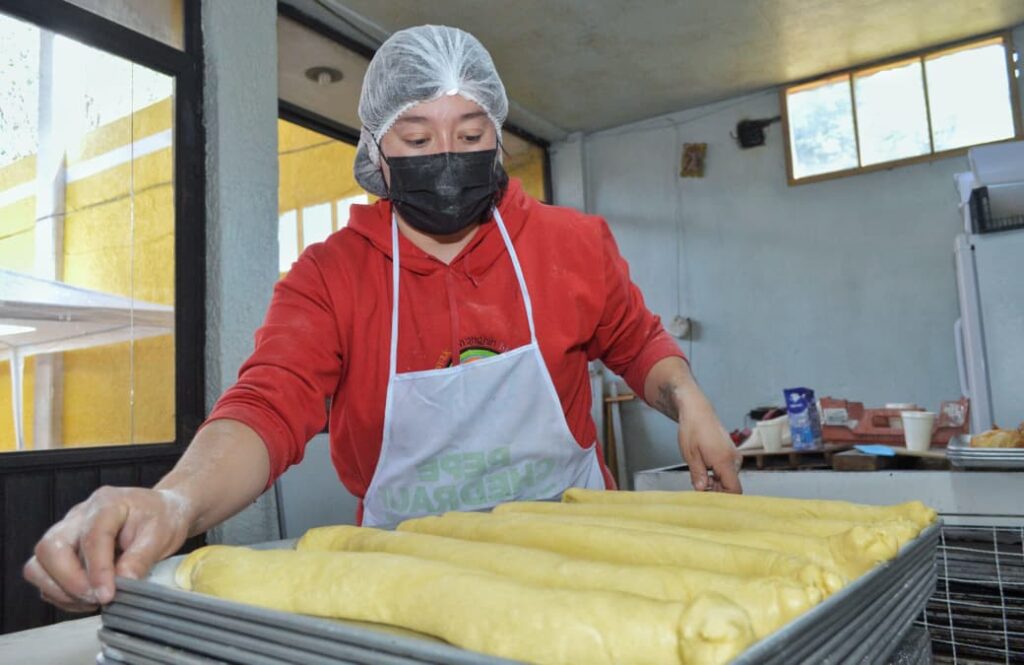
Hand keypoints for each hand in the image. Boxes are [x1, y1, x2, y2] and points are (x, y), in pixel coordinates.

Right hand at [23, 486, 191, 611]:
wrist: (162, 511)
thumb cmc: (161, 518)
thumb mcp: (162, 535)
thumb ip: (141, 558)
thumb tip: (123, 582)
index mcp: (107, 504)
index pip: (92, 538)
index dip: (97, 571)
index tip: (108, 595)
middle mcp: (79, 515)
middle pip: (51, 548)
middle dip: (69, 581)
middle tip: (98, 598)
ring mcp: (66, 532)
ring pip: (39, 564)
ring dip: (60, 590)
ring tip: (92, 600)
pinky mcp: (61, 551)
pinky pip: (44, 577)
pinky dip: (60, 594)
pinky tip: (87, 597)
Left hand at [678, 405, 742, 493]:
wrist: (697, 411)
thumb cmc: (693, 429)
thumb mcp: (691, 455)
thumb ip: (698, 475)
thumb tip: (701, 491)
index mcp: (725, 460)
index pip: (734, 489)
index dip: (723, 498)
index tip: (708, 499)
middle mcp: (734, 459)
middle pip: (731, 485)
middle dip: (716, 491)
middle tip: (698, 488)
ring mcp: (734, 456)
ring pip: (729, 479)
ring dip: (716, 483)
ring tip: (699, 477)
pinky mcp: (731, 453)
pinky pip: (728, 470)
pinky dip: (717, 475)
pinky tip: (705, 471)